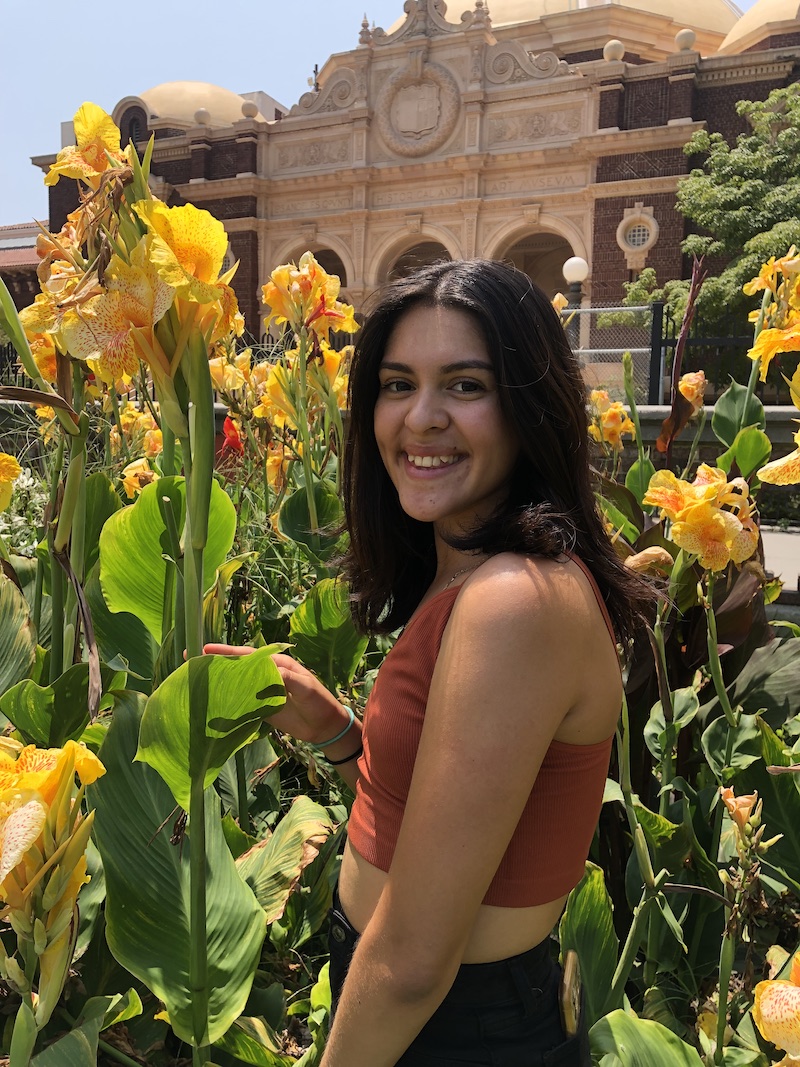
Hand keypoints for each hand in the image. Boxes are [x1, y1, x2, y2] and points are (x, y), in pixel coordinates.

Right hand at [203, 644, 349, 744]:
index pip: (247, 655)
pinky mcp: (260, 708)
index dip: (226, 652)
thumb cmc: (318, 701)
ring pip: (236, 683)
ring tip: (194, 680)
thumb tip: (267, 673)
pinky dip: (227, 701)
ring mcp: (261, 691)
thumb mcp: (306, 687)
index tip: (205, 649)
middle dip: (215, 663)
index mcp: (276, 663)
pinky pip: (240, 702)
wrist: (325, 726)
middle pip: (237, 667)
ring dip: (218, 681)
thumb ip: (288, 679)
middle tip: (190, 660)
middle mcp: (266, 675)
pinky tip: (211, 702)